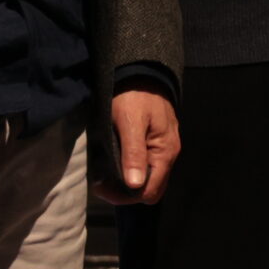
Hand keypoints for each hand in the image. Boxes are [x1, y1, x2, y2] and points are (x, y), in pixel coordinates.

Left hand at [95, 85, 180, 204]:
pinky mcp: (155, 143)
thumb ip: (133, 154)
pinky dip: (129, 171)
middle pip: (150, 189)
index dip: (126, 196)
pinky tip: (114, 163)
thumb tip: (134, 185)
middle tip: (101, 183)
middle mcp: (168, 154)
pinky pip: (145, 166)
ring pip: (147, 179)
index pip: (149, 192)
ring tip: (103, 174)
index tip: (103, 188)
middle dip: (125, 193)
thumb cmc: (134, 96)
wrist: (141, 72)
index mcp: (165, 152)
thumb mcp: (130, 123)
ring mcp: (162, 149)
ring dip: (125, 182)